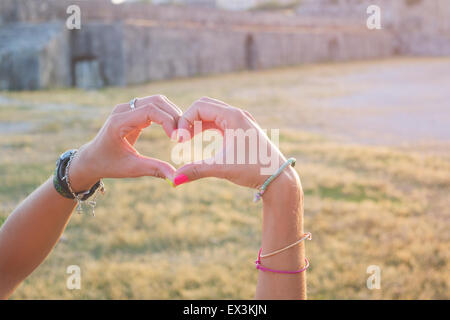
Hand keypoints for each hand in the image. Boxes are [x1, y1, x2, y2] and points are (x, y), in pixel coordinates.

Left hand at [69, 95, 181, 191]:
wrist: (91, 159)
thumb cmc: (109, 165)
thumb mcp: (131, 169)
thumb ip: (155, 170)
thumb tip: (177, 178)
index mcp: (119, 122)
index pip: (150, 111)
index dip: (168, 121)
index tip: (177, 138)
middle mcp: (123, 110)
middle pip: (156, 101)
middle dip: (174, 116)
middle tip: (185, 135)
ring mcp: (127, 108)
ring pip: (157, 101)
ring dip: (172, 114)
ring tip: (181, 133)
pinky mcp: (133, 110)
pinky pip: (154, 106)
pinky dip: (166, 115)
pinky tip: (173, 130)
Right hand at [173, 97, 298, 192]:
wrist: (277, 176)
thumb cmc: (254, 170)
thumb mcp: (222, 168)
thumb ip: (196, 170)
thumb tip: (174, 180)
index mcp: (233, 116)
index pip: (199, 107)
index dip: (185, 121)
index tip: (180, 141)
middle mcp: (237, 114)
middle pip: (204, 106)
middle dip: (189, 120)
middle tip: (181, 139)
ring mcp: (240, 120)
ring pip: (211, 113)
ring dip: (197, 124)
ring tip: (186, 141)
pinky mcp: (241, 129)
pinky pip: (218, 121)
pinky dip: (206, 128)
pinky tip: (198, 140)